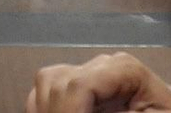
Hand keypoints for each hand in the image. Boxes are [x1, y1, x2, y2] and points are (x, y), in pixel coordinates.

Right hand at [26, 53, 170, 112]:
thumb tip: (86, 111)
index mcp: (124, 69)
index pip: (79, 84)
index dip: (68, 110)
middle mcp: (102, 63)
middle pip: (57, 82)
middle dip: (59, 111)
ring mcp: (88, 70)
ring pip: (47, 83)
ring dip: (49, 108)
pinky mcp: (78, 82)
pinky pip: (45, 91)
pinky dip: (46, 108)